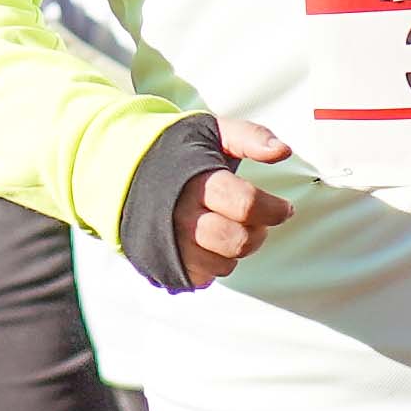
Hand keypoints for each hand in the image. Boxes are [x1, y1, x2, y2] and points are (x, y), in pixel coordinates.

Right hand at [174, 119, 294, 287]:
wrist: (125, 168)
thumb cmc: (178, 151)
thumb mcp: (214, 132)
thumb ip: (251, 137)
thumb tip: (283, 151)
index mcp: (196, 181)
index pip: (246, 204)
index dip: (274, 209)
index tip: (284, 208)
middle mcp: (180, 215)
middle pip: (237, 241)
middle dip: (258, 234)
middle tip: (258, 221)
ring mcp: (169, 243)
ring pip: (223, 265)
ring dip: (236, 250)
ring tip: (229, 227)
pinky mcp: (163, 263)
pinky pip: (202, 278)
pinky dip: (213, 264)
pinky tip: (209, 242)